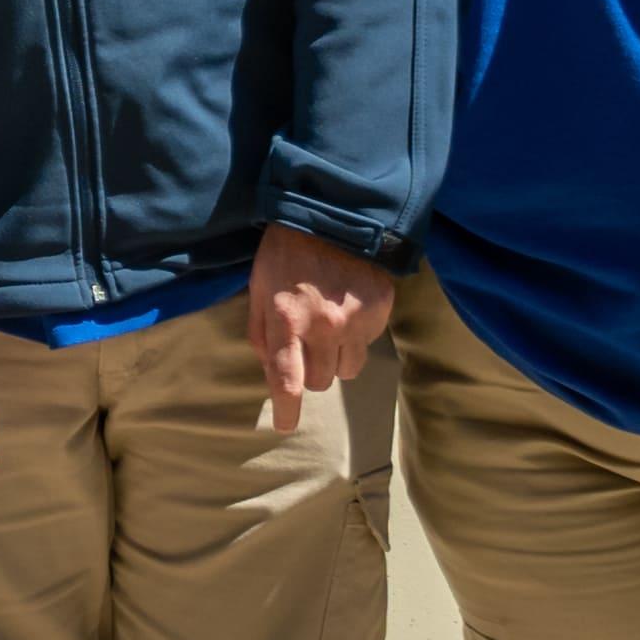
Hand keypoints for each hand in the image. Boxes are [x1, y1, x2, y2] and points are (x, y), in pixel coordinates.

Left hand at [247, 225, 393, 434]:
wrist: (333, 215)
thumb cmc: (286, 254)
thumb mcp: (259, 291)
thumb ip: (262, 336)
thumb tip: (272, 374)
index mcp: (286, 319)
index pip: (287, 379)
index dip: (287, 409)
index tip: (286, 425)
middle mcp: (323, 324)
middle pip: (320, 381)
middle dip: (310, 369)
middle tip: (306, 343)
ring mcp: (355, 318)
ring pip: (348, 369)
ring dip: (336, 358)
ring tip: (329, 327)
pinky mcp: (380, 309)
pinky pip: (368, 343)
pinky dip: (356, 335)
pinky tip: (347, 307)